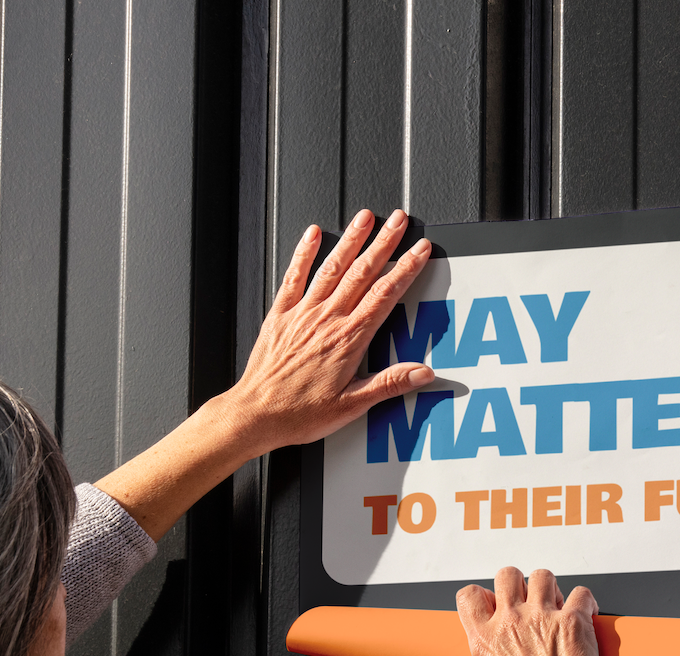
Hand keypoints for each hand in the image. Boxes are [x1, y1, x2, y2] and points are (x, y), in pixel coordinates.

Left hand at [222, 210, 436, 451]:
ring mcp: (302, 313)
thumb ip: (389, 384)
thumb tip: (423, 372)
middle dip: (384, 242)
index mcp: (349, 339)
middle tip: (399, 220)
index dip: (406, 268)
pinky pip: (294, 276)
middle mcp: (327, 319)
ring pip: (332, 267)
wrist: (257, 413)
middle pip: (362, 271)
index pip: (385, 294)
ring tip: (365, 217)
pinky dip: (304, 253)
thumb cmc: (300, 412)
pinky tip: (312, 234)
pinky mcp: (281, 315)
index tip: (420, 250)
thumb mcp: (353, 405)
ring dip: (351, 240)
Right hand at [457, 568, 608, 655]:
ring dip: (551, 588)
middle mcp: (511, 622)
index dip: (484, 597)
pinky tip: (587, 613)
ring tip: (558, 605)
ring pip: (542, 576)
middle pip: (508, 576)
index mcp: (485, 641)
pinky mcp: (573, 622)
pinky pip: (580, 594)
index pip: (470, 596)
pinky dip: (584, 601)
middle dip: (519, 585)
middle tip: (530, 603)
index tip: (495, 606)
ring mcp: (542, 618)